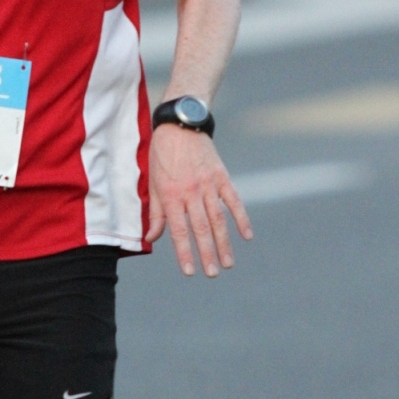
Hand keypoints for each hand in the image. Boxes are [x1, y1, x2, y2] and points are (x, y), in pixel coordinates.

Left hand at [147, 125, 252, 276]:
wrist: (179, 125)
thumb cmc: (161, 156)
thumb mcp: (152, 183)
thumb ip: (156, 213)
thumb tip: (151, 239)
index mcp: (171, 195)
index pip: (179, 230)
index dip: (184, 253)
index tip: (190, 272)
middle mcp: (191, 192)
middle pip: (201, 229)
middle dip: (207, 253)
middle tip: (213, 273)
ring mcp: (208, 184)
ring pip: (218, 219)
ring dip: (224, 243)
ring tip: (228, 263)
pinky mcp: (222, 176)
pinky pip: (233, 200)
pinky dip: (241, 218)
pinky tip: (247, 236)